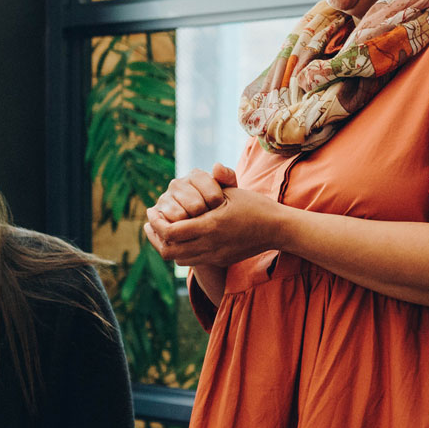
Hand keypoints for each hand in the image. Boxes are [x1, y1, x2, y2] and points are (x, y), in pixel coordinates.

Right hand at [143, 163, 233, 235]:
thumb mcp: (228, 192)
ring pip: (181, 215)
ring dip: (192, 225)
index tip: (221, 210)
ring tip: (198, 225)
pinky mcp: (156, 212)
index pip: (212, 194)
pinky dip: (179, 231)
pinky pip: (169, 225)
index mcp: (195, 175)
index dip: (219, 207)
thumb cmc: (217, 205)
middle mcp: (177, 183)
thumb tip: (216, 166)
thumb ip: (227, 177)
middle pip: (196, 206)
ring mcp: (165, 197)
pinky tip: (187, 231)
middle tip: (210, 220)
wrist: (200, 221)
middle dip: (206, 217)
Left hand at [143, 164, 282, 268]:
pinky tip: (181, 238)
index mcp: (210, 226)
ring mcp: (215, 256)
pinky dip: (181, 251)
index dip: (156, 223)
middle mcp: (210, 245)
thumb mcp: (234, 191)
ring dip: (167, 246)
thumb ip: (215, 182)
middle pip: (169, 251)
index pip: (170, 232)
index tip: (152, 211)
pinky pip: (192, 261)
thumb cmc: (255, 206)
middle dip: (155, 237)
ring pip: (179, 260)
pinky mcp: (220, 260)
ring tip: (162, 231)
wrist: (277, 230)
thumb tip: (211, 167)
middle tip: (151, 223)